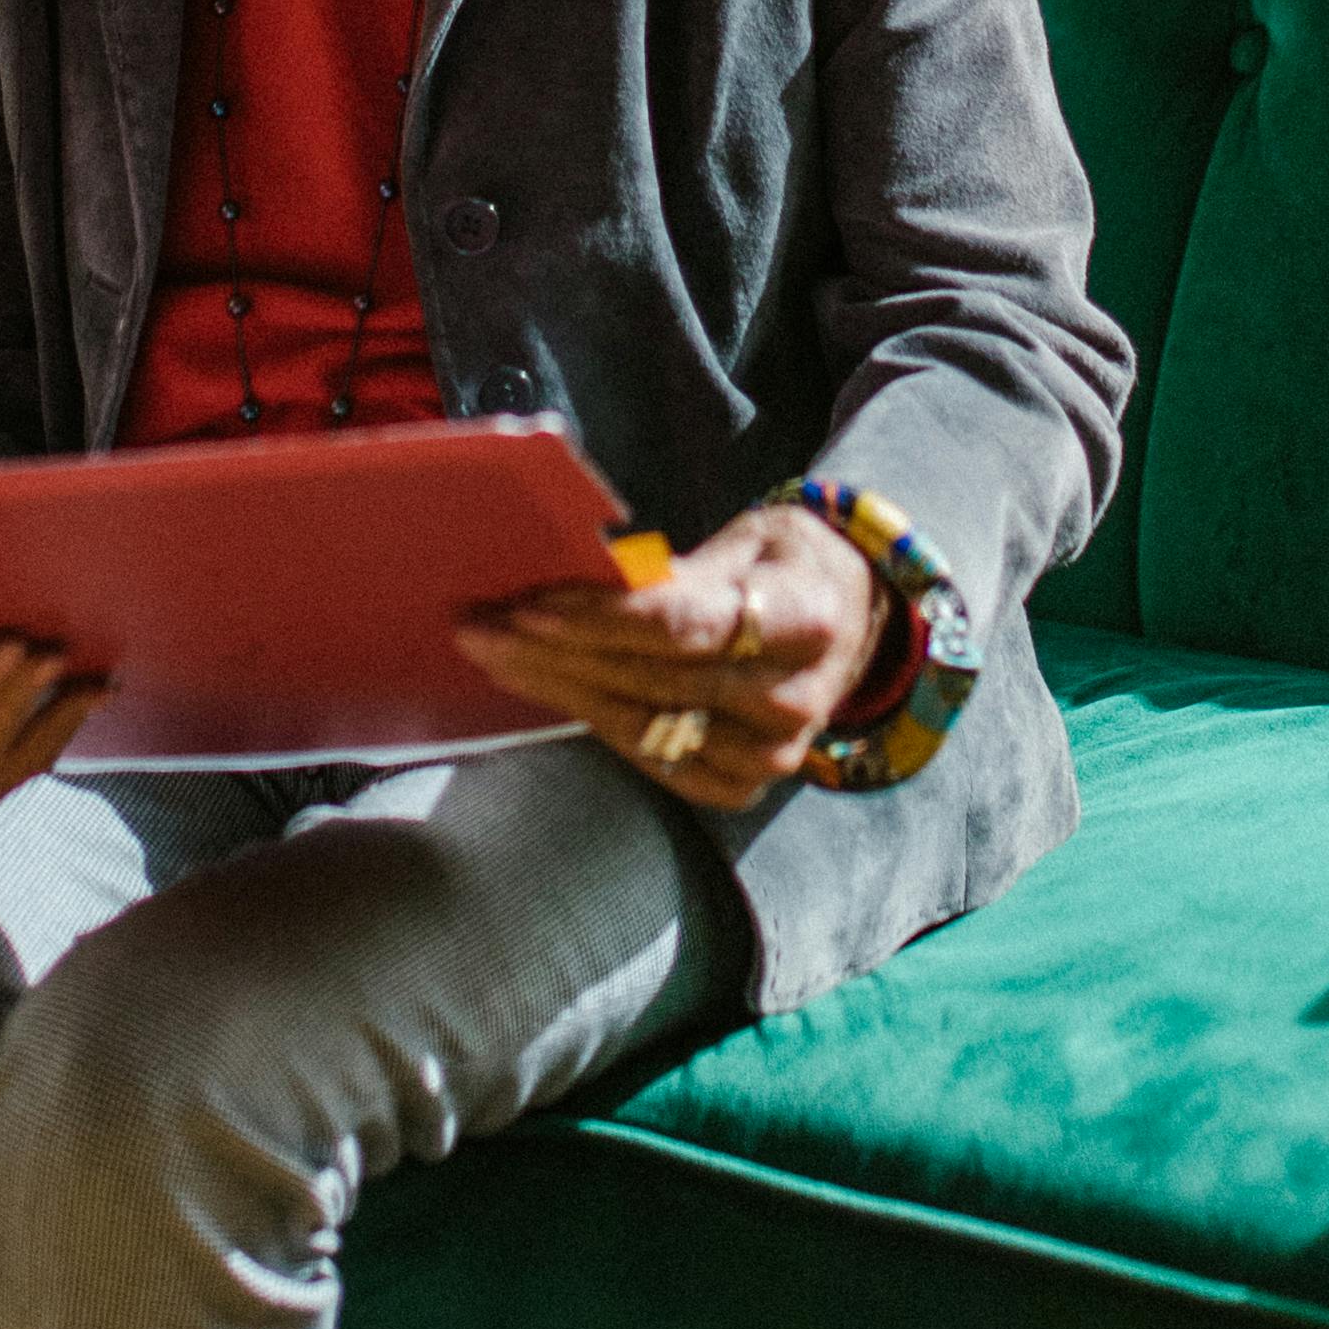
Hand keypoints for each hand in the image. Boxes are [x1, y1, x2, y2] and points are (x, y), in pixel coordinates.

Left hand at [454, 499, 884, 811]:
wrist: (851, 620)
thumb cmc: (785, 566)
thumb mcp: (745, 541)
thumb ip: (671, 572)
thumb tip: (578, 579)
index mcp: (804, 620)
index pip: (684, 626)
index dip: (599, 619)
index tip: (527, 603)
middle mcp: (793, 699)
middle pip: (649, 678)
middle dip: (553, 651)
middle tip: (477, 624)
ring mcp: (771, 755)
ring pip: (639, 724)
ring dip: (555, 688)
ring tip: (490, 653)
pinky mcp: (743, 788)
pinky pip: (650, 758)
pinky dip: (592, 720)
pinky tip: (542, 690)